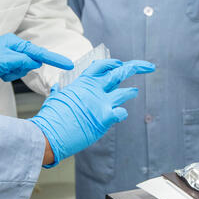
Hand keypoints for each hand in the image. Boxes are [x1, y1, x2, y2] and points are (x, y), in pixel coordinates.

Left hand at [0, 33, 73, 87]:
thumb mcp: (4, 62)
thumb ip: (23, 61)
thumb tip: (36, 62)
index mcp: (14, 42)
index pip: (38, 52)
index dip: (54, 58)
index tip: (68, 64)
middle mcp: (14, 47)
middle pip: (32, 61)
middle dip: (22, 69)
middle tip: (6, 69)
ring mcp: (11, 56)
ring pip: (25, 68)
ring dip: (14, 73)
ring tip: (1, 72)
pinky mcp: (8, 64)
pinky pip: (17, 72)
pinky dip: (10, 75)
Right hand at [30, 59, 154, 166]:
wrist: (49, 134)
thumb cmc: (50, 118)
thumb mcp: (54, 99)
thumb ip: (59, 92)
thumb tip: (56, 88)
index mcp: (82, 83)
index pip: (101, 66)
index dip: (112, 63)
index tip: (119, 63)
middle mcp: (94, 90)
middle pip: (120, 73)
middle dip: (136, 67)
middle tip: (148, 66)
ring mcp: (101, 103)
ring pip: (125, 92)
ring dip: (132, 92)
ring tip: (135, 91)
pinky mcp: (105, 118)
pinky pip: (121, 113)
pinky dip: (122, 114)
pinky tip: (120, 116)